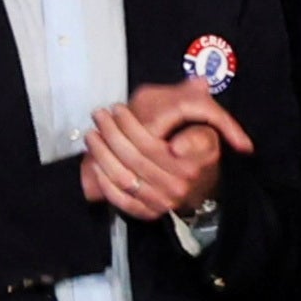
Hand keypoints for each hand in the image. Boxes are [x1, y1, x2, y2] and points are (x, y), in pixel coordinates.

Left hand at [80, 79, 250, 220]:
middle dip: (112, 133)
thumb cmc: (199, 156)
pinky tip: (95, 161)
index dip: (131, 127)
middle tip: (100, 114)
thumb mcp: (208, 136)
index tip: (118, 110)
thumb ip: (194, 118)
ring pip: (122, 176)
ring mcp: (161, 201)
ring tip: (93, 133)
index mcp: (191, 164)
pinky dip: (103, 179)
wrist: (201, 189)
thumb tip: (200, 88)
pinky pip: (119, 196)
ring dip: (102, 154)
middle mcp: (177, 186)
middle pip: (134, 157)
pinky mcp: (147, 212)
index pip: (153, 145)